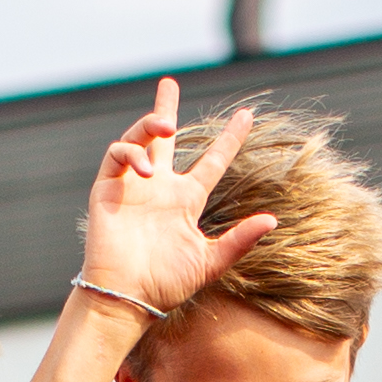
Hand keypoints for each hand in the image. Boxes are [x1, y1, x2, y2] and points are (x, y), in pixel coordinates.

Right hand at [70, 78, 277, 356]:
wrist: (127, 298)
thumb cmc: (166, 285)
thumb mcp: (210, 261)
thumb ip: (239, 240)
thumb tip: (273, 219)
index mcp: (186, 201)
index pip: (211, 161)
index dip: (229, 138)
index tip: (247, 115)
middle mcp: (160, 188)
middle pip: (163, 138)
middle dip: (164, 110)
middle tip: (169, 83)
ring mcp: (132, 186)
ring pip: (139, 140)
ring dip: (150, 124)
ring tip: (167, 123)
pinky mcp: (108, 190)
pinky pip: (116, 156)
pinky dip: (131, 153)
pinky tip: (146, 168)